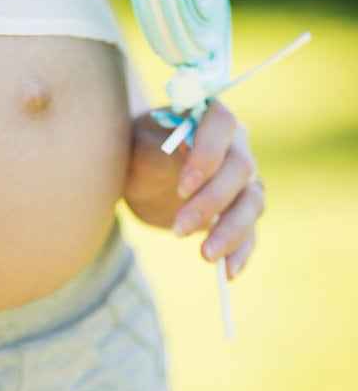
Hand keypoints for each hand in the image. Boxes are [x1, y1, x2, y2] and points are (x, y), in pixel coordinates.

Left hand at [124, 101, 263, 278]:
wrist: (137, 174)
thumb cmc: (137, 150)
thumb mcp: (140, 148)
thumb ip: (164, 148)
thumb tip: (187, 147)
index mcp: (209, 117)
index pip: (223, 125)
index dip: (209, 154)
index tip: (183, 185)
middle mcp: (235, 145)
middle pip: (240, 170)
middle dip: (210, 202)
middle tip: (178, 228)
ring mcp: (242, 179)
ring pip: (252, 202)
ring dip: (231, 231)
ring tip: (205, 255)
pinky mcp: (238, 210)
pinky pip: (251, 231)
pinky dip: (242, 251)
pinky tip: (228, 273)